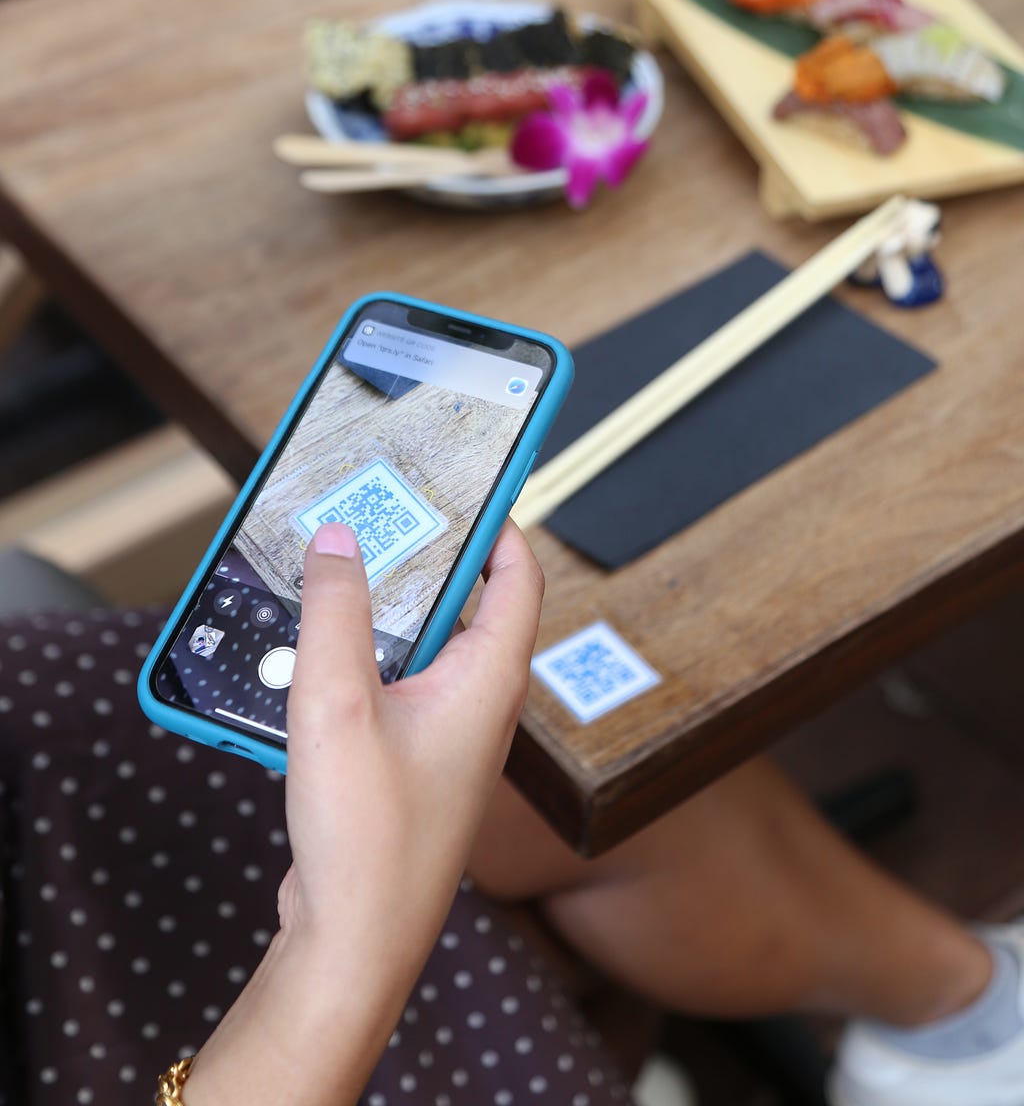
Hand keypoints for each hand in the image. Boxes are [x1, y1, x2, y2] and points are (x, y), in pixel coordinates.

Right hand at [185, 519, 543, 1105]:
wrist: (354, 944)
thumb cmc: (367, 839)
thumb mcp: (339, 704)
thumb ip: (336, 612)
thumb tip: (338, 539)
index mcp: (489, 681)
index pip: (518, 575)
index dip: (498, 520)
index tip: (468, 479)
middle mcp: (479, 703)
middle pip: (465, 603)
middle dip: (421, 557)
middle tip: (377, 514)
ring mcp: (445, 735)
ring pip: (420, 646)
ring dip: (380, 609)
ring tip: (333, 571)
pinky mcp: (408, 761)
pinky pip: (392, 685)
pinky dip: (359, 658)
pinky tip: (309, 654)